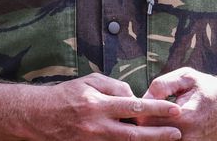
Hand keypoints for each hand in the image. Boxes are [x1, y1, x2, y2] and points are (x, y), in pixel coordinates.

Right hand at [20, 73, 181, 139]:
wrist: (39, 116)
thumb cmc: (66, 95)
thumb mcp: (89, 81)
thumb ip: (114, 86)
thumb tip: (134, 97)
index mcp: (97, 104)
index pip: (134, 107)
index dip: (156, 109)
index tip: (174, 110)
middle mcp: (97, 125)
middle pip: (134, 133)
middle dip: (158, 134)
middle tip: (177, 133)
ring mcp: (93, 140)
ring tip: (164, 139)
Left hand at [137, 68, 216, 140]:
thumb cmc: (207, 88)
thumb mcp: (186, 77)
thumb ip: (162, 85)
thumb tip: (143, 98)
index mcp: (185, 116)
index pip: (148, 121)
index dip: (138, 113)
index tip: (134, 106)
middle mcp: (188, 136)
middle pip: (151, 136)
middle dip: (141, 125)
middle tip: (135, 114)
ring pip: (160, 140)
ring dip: (151, 132)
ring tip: (147, 120)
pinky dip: (162, 136)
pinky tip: (159, 127)